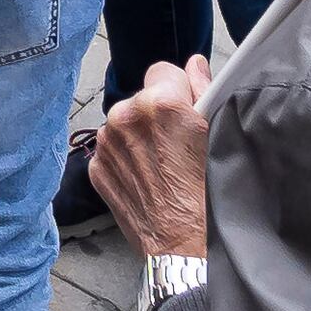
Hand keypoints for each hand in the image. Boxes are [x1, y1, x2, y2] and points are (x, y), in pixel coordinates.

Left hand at [91, 61, 211, 260]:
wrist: (181, 245)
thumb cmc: (205, 194)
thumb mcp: (215, 135)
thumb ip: (202, 90)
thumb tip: (195, 65)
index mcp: (158, 102)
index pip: (162, 70)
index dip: (177, 90)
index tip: (186, 110)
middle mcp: (124, 116)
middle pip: (141, 98)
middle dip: (156, 114)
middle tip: (177, 144)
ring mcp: (105, 144)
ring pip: (124, 123)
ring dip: (138, 135)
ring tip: (162, 165)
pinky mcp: (95, 167)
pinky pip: (112, 149)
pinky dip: (125, 158)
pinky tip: (146, 178)